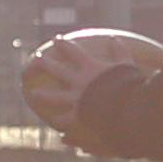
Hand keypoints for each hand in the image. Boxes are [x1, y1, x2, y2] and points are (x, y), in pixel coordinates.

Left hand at [21, 27, 159, 136]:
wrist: (126, 108)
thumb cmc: (129, 85)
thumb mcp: (127, 65)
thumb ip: (120, 51)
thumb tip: (116, 37)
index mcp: (89, 68)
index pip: (73, 52)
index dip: (63, 45)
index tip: (55, 39)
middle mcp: (78, 83)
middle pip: (57, 71)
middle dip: (45, 64)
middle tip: (36, 59)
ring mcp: (76, 100)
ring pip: (54, 97)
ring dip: (43, 95)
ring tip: (33, 93)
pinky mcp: (78, 117)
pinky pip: (65, 120)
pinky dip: (60, 121)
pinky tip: (54, 124)